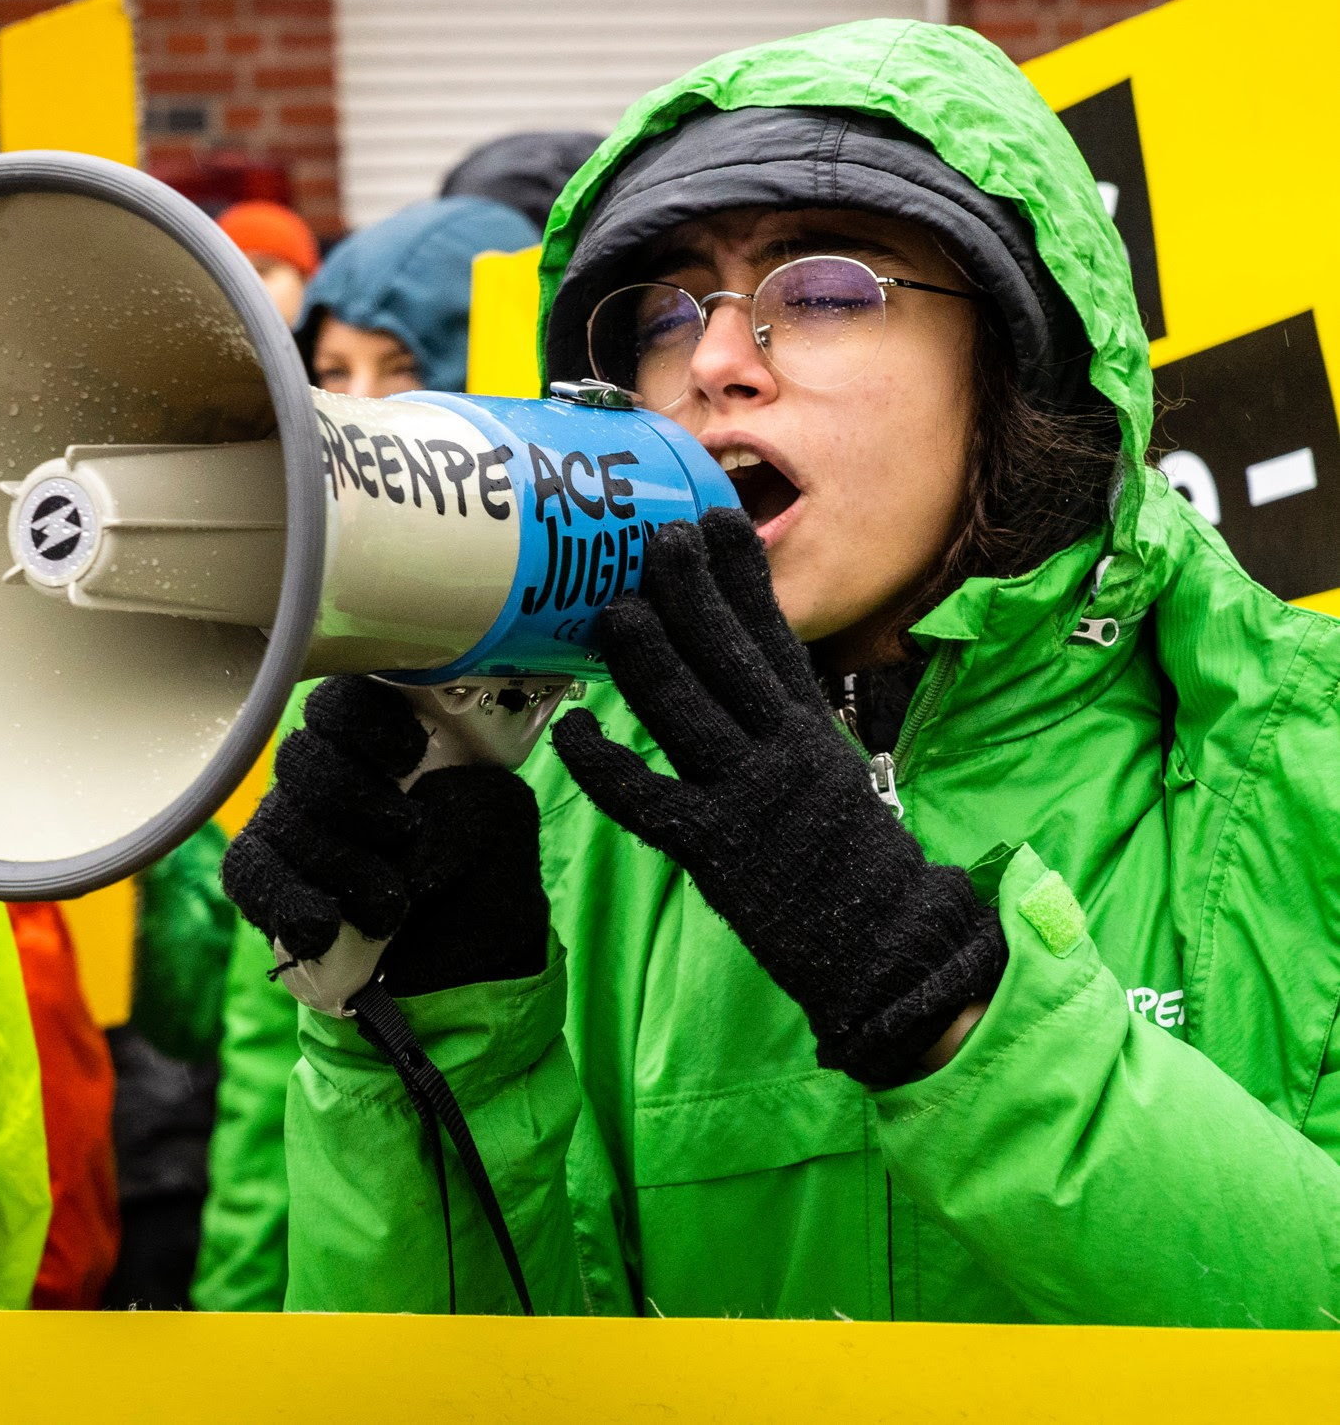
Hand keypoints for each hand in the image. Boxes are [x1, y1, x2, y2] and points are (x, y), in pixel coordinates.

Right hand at [223, 677, 547, 996]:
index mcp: (382, 738)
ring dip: (339, 866)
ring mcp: (290, 825)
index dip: (366, 724)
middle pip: (303, 759)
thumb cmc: (482, 873)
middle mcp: (326, 772)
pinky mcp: (268, 879)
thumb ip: (467, 796)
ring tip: (391, 908)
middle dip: (354, 800)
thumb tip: (419, 814)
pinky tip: (324, 925)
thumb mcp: (500, 820)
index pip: (344, 701)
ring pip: (280, 820)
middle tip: (402, 832)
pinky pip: (249, 873)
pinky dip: (287, 900)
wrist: (464, 959)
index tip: (408, 755)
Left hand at [551, 508, 1003, 1086]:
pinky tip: (574, 731)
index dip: (743, 578)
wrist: (893, 948)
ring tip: (615, 611)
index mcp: (812, 729)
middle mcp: (783, 749)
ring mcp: (748, 795)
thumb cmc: (856, 864)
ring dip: (645, 657)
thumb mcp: (831, 775)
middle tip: (658, 538)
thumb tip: (750, 677)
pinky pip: (647, 798)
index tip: (719, 520)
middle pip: (726, 655)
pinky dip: (605, 766)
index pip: (773, 638)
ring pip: (684, 709)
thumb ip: (788, 726)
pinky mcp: (714, 847)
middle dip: (690, 592)